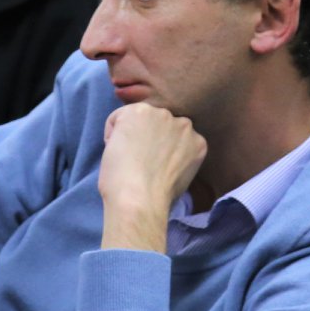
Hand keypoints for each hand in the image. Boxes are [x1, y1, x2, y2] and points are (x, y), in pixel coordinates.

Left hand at [98, 104, 207, 250]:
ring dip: (130, 133)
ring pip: (139, 118)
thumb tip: (160, 157)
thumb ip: (176, 159)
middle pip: (158, 124)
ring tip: (126, 157)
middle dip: (147, 137)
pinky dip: (112, 133)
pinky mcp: (140, 112)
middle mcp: (184, 124)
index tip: (149, 165)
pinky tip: (116, 151)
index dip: (157, 150)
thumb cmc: (157, 198)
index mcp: (197, 142)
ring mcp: (162, 116)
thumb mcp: (180, 177)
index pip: (174, 137)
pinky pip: (118, 117)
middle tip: (137, 160)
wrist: (140, 198)